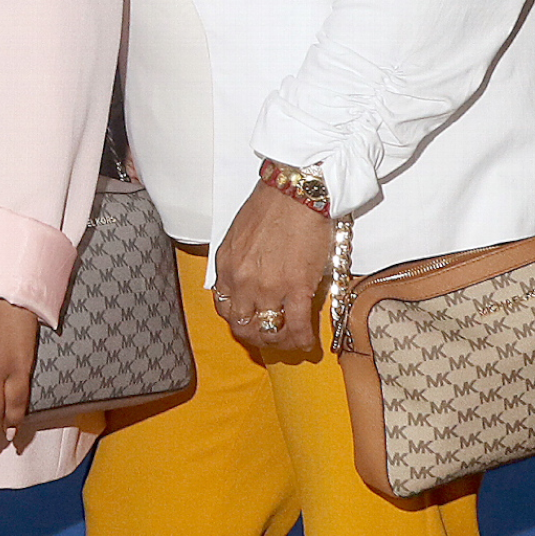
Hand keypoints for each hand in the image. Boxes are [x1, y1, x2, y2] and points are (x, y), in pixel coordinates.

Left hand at [210, 182, 334, 359]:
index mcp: (226, 266)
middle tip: (272, 338)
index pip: (225, 308)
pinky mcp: (297, 287)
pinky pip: (297, 325)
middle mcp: (242, 281)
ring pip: (270, 331)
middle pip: (244, 325)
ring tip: (292, 342)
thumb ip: (240, 264)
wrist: (296, 192)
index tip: (252, 323)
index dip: (239, 321)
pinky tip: (309, 343)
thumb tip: (251, 285)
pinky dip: (303, 340)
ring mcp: (268, 287)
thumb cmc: (272, 205)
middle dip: (258, 337)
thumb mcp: (240, 236)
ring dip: (281, 342)